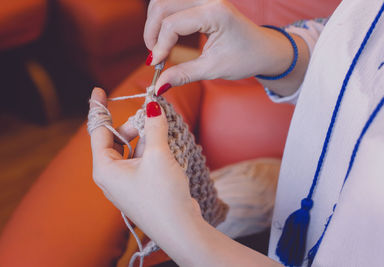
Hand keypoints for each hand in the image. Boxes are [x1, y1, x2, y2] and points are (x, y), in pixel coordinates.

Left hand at [89, 88, 200, 241]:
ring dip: (146, 137)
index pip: (98, 131)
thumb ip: (154, 127)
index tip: (98, 90)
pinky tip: (165, 144)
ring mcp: (126, 182)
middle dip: (134, 125)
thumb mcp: (158, 156)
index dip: (98, 108)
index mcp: (105, 168)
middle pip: (117, 139)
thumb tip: (153, 104)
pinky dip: (151, 149)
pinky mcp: (140, 186)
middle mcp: (112, 175)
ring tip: (163, 130)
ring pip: (132, 149)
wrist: (180, 228)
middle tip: (151, 114)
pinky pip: (141, 160)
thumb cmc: (163, 195)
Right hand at [145, 0, 293, 94]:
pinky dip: (164, 19)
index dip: (159, 45)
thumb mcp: (214, 69)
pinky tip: (167, 37)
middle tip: (155, 56)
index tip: (155, 65)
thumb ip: (183, 75)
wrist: (264, 49)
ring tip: (160, 47)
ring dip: (155, 23)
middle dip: (152, 32)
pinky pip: (173, 4)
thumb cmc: (245, 58)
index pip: (172, 24)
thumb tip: (158, 85)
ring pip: (164, 1)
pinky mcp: (202, 1)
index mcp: (214, 13)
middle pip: (162, 5)